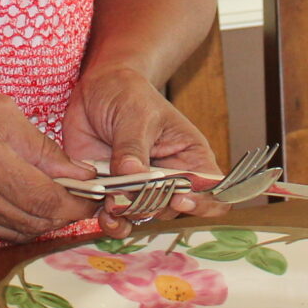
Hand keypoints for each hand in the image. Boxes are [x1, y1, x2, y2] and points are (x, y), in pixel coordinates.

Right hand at [0, 75, 96, 242]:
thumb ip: (41, 147)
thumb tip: (79, 173)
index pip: (43, 197)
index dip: (76, 201)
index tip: (95, 191)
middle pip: (34, 221)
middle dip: (66, 213)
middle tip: (85, 197)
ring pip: (18, 232)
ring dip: (46, 221)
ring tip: (63, 200)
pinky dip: (22, 222)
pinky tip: (32, 203)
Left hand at [61, 65, 226, 228]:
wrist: (96, 89)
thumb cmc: (128, 94)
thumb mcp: (136, 113)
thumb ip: (133, 146)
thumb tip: (131, 174)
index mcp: (189, 157)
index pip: (211, 189)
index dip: (202, 202)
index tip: (179, 198)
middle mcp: (167, 179)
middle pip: (171, 210)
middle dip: (151, 206)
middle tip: (129, 193)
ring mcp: (139, 188)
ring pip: (141, 218)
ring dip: (126, 218)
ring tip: (111, 205)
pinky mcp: (112, 192)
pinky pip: (113, 217)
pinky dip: (106, 217)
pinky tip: (99, 208)